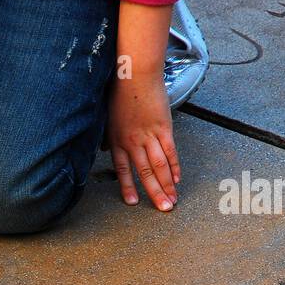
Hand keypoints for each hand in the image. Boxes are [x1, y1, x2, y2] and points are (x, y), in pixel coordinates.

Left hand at [107, 75, 179, 211]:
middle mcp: (132, 142)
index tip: (132, 202)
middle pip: (144, 173)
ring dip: (166, 186)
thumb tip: (107, 150)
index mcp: (117, 141)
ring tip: (172, 201)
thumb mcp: (108, 118)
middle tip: (163, 210)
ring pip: (158, 166)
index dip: (127, 187)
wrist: (134, 75)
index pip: (122, 170)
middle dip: (153, 194)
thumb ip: (109, 137)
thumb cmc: (119, 93)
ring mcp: (149, 136)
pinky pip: (170, 151)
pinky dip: (174, 166)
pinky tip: (177, 179)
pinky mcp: (164, 127)